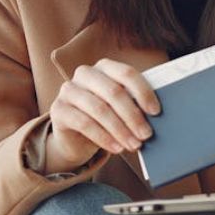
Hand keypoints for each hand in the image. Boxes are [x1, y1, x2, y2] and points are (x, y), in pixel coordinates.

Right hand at [44, 58, 161, 173]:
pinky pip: (84, 124)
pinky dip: (104, 138)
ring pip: (99, 109)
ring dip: (120, 130)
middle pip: (113, 92)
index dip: (143, 92)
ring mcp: (68, 90)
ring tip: (134, 145)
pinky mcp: (58, 110)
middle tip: (146, 134)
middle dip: (133, 116)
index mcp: (104, 66)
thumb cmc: (105, 117)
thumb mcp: (120, 107)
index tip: (156, 111)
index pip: (126, 73)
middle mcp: (85, 74)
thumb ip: (134, 104)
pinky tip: (116, 148)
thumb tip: (156, 115)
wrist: (75, 136)